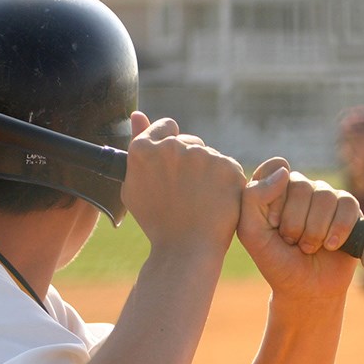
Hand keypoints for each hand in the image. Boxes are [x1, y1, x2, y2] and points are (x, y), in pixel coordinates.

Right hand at [121, 112, 245, 254]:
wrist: (185, 250)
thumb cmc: (157, 221)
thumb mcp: (134, 184)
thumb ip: (136, 144)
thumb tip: (136, 114)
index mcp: (145, 149)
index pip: (166, 127)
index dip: (171, 144)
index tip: (175, 164)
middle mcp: (173, 147)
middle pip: (190, 142)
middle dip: (191, 162)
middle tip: (188, 194)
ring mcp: (202, 155)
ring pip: (210, 156)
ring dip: (209, 173)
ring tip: (201, 202)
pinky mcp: (228, 167)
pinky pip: (228, 168)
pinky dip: (226, 184)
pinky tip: (217, 203)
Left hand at [238, 157, 360, 297]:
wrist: (307, 289)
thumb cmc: (276, 261)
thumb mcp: (251, 233)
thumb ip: (253, 197)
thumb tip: (284, 170)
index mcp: (274, 188)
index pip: (277, 174)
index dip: (275, 205)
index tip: (272, 227)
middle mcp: (300, 187)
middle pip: (301, 187)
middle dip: (295, 224)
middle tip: (291, 243)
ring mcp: (326, 196)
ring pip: (325, 197)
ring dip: (315, 231)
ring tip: (309, 248)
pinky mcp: (349, 208)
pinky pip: (348, 205)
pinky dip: (339, 230)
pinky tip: (331, 246)